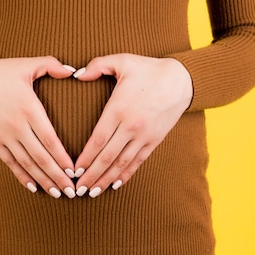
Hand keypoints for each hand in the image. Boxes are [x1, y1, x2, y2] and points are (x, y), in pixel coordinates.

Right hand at [0, 56, 76, 197]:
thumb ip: (52, 65)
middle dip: (58, 176)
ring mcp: (4, 136)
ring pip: (27, 164)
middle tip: (73, 192)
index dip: (63, 158)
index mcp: (29, 108)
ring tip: (57, 193)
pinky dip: (22, 176)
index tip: (75, 172)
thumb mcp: (26, 64)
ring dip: (43, 180)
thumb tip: (74, 71)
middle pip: (41, 157)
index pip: (50, 140)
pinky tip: (33, 187)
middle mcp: (17, 126)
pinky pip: (10, 162)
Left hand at [72, 54, 192, 197]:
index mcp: (118, 109)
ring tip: (92, 192)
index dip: (84, 158)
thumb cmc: (148, 69)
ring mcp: (144, 135)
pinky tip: (115, 184)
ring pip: (121, 163)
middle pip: (107, 157)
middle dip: (91, 175)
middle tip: (78, 190)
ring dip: (106, 179)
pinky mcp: (154, 140)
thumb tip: (76, 73)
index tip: (73, 171)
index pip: (97, 140)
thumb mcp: (122, 61)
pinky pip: (138, 161)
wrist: (181, 80)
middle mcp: (130, 126)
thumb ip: (97, 65)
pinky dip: (126, 174)